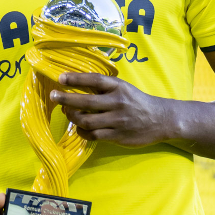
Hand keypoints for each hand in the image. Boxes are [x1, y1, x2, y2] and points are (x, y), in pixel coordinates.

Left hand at [51, 73, 177, 147]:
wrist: (160, 120)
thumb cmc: (137, 101)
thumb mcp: (124, 88)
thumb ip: (104, 87)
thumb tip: (77, 84)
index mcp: (119, 87)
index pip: (94, 80)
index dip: (76, 78)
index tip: (61, 78)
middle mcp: (117, 103)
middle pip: (86, 102)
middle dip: (66, 99)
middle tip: (54, 96)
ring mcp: (117, 121)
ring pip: (86, 121)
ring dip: (73, 116)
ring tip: (67, 112)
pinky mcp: (117, 136)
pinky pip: (93, 135)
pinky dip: (82, 131)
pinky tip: (79, 127)